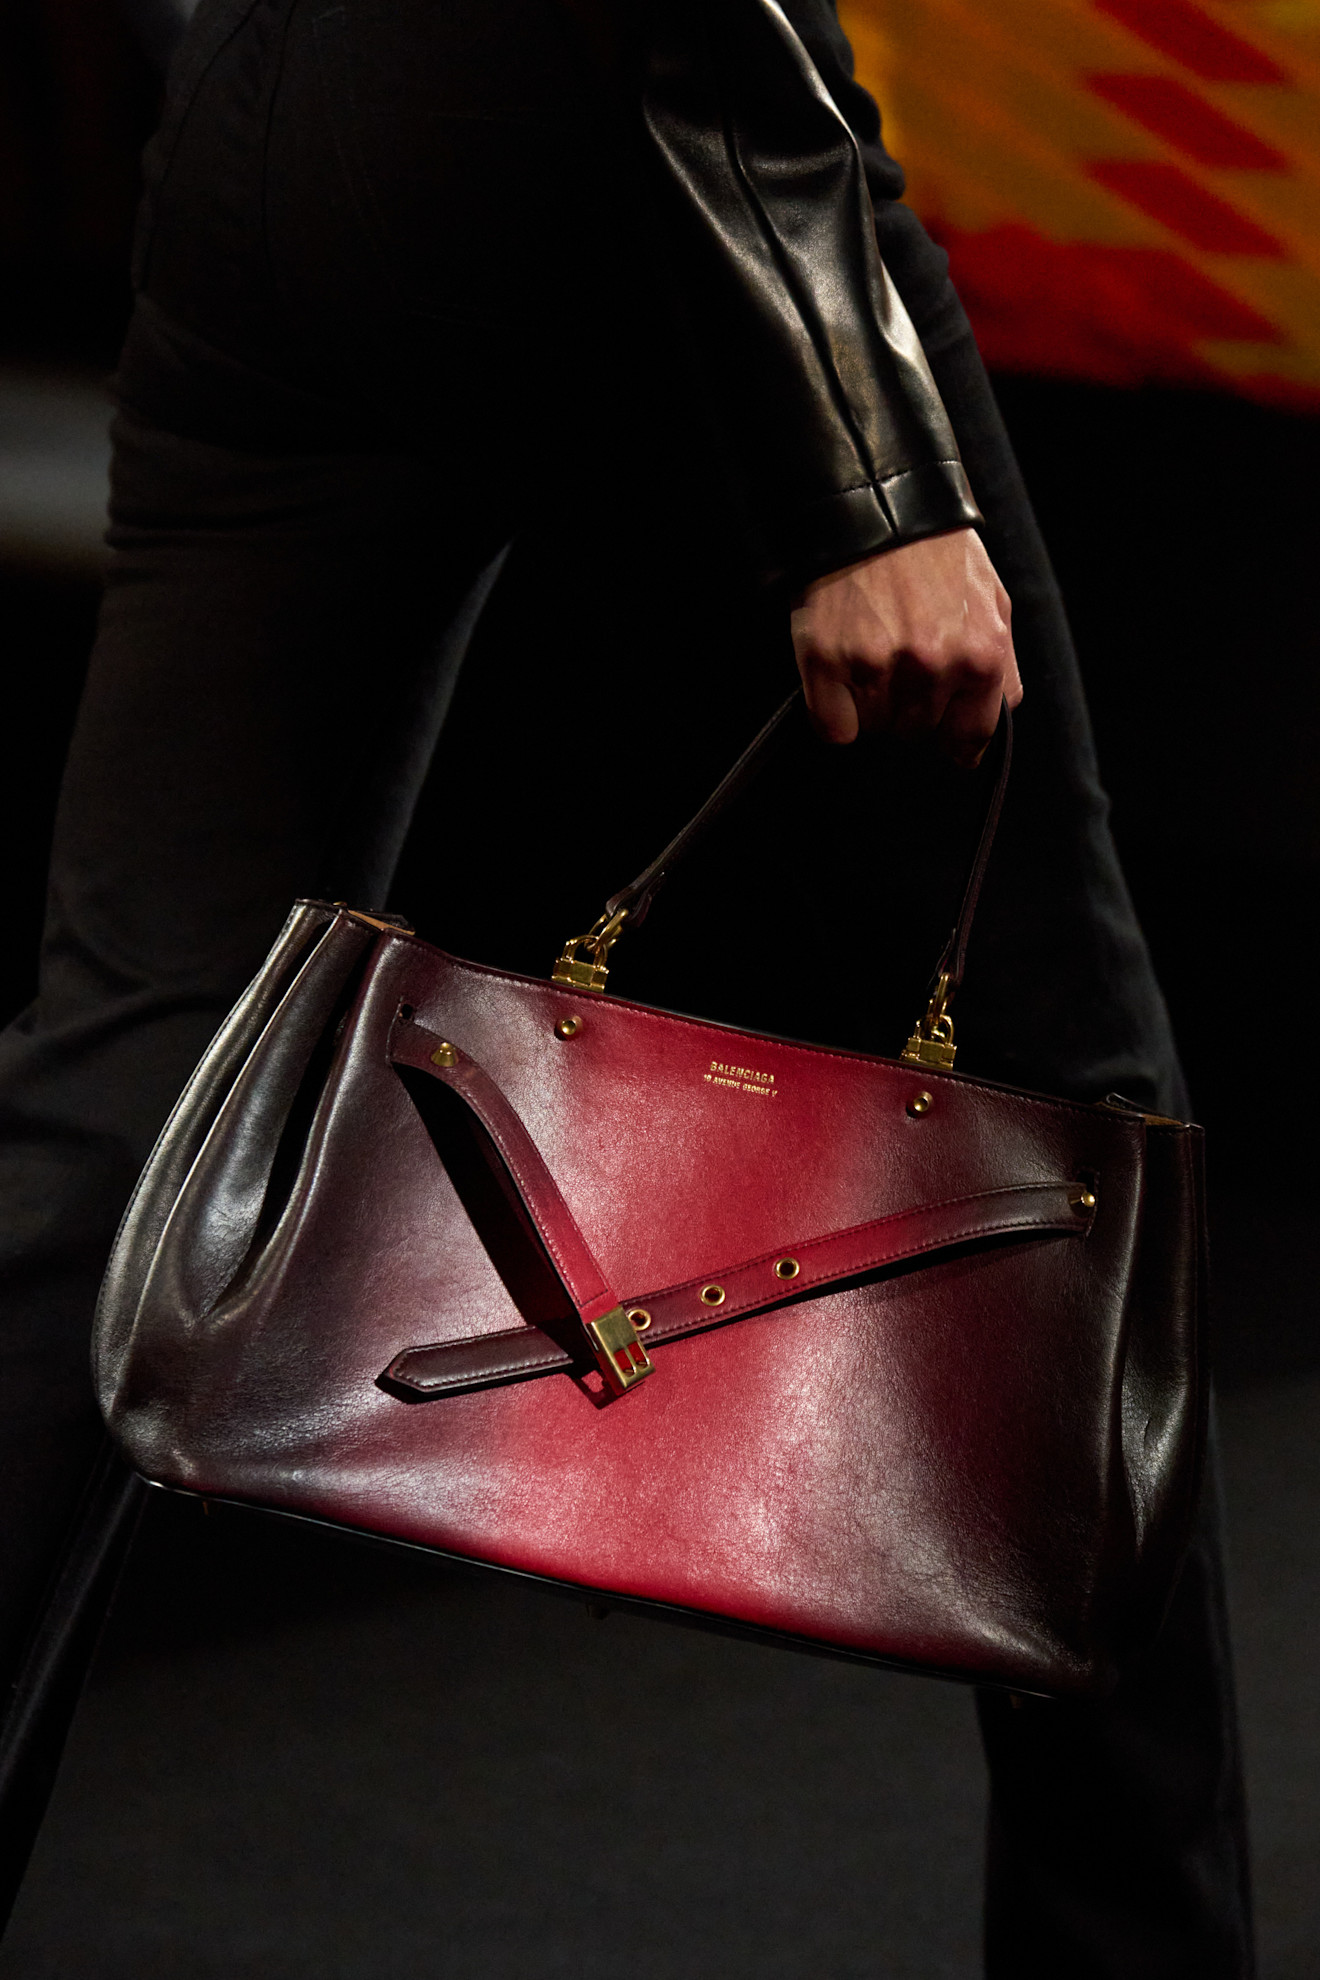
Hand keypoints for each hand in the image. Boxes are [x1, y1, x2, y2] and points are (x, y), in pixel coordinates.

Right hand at [790, 527, 1021, 763]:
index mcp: (980, 656)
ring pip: (875, 729)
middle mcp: (932, 666)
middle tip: (897, 663)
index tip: (940, 731)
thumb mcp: (992, 601)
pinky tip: (840, 679)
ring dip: (871, 706)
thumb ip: (1002, 666)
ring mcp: (878, 666)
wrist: (875, 505)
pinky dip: (834, 714)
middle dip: (908, 708)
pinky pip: (834, 729)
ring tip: (870, 657)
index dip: (951, 738)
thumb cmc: (936, 553)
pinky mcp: (828, 663)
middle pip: (916, 733)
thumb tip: (993, 720)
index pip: (968, 738)